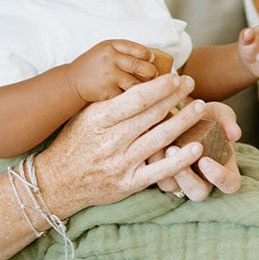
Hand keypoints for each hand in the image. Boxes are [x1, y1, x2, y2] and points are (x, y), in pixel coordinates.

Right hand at [35, 72, 227, 214]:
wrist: (57, 182)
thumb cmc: (73, 144)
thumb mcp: (84, 117)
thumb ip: (109, 101)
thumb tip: (136, 79)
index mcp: (98, 120)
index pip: (135, 99)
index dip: (159, 86)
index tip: (175, 76)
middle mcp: (110, 141)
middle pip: (151, 114)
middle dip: (175, 96)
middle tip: (192, 82)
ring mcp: (121, 163)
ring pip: (159, 138)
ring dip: (184, 121)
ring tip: (201, 107)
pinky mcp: (129, 183)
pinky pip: (159, 170)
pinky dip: (180, 159)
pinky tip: (197, 147)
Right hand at [68, 40, 157, 101]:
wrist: (72, 82)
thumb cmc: (92, 66)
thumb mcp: (104, 50)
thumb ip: (124, 52)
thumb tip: (152, 59)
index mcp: (110, 47)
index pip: (137, 49)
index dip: (148, 56)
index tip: (152, 60)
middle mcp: (110, 60)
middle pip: (140, 66)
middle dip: (151, 73)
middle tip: (154, 76)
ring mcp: (109, 77)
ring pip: (136, 84)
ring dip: (146, 88)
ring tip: (148, 89)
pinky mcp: (108, 92)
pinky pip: (127, 96)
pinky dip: (132, 99)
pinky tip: (133, 99)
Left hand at [154, 101, 242, 201]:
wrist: (175, 113)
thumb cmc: (203, 116)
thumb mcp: (217, 113)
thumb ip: (228, 120)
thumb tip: (235, 134)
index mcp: (224, 170)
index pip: (230, 184)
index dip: (219, 177)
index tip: (205, 160)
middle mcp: (203, 181)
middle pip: (198, 193)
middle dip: (186, 177)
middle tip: (174, 150)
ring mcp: (180, 181)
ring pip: (172, 187)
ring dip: (165, 169)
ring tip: (159, 145)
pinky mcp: (160, 175)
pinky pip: (154, 177)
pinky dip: (150, 161)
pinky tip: (146, 143)